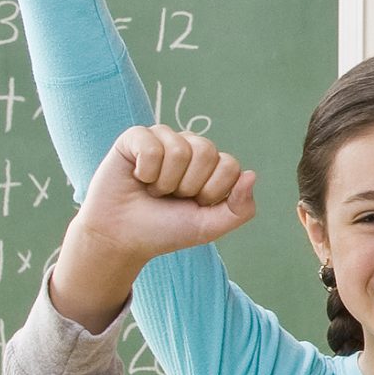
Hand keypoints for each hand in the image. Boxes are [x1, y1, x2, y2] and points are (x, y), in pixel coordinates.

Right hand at [67, 125, 257, 267]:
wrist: (122, 237)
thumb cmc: (165, 230)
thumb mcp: (210, 227)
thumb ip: (240, 208)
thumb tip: (252, 174)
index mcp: (212, 166)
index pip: (230, 165)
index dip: (212, 192)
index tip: (194, 205)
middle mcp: (190, 147)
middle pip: (207, 152)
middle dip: (188, 185)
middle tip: (170, 197)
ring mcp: (163, 139)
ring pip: (180, 150)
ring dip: (165, 181)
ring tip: (153, 189)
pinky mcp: (135, 137)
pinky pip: (151, 145)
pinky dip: (146, 171)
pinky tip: (138, 177)